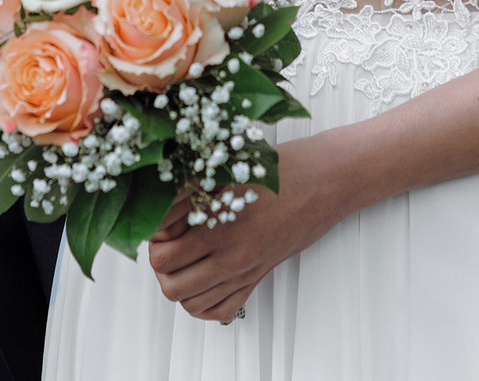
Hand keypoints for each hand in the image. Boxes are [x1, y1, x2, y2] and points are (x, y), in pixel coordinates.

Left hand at [145, 134, 348, 323]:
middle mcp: (232, 259)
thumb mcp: (228, 169)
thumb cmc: (283, 169)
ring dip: (180, 282)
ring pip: (191, 303)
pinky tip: (203, 277)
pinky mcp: (259, 277)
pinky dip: (204, 301)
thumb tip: (158, 200)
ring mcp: (247, 272)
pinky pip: (221, 311)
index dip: (152, 238)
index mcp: (221, 230)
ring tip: (183, 255)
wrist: (325, 181)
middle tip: (168, 239)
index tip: (159, 221)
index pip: (162, 255)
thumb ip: (190, 188)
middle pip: (171, 285)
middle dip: (161, 263)